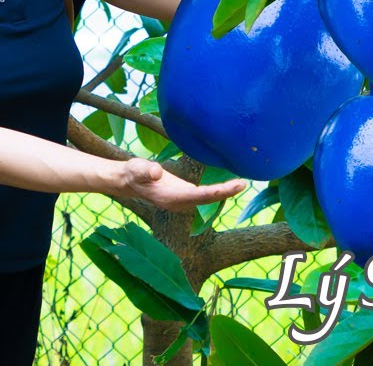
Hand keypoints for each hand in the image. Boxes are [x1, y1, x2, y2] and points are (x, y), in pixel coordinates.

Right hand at [114, 158, 248, 212]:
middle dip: (226, 193)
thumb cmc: (133, 173)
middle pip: (208, 200)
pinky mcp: (184, 195)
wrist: (128, 181)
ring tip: (241, 184)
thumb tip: (156, 172)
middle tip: (244, 184)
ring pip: (208, 199)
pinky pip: (205, 195)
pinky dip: (217, 191)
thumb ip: (146, 170)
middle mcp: (180, 203)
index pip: (200, 196)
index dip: (218, 192)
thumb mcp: (137, 168)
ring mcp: (182, 201)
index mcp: (172, 198)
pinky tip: (228, 185)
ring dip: (224, 192)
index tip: (234, 186)